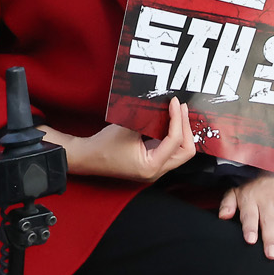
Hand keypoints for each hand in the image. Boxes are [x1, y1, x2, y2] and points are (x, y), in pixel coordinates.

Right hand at [38, 97, 195, 182]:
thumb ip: (149, 118)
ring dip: (182, 131)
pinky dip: (175, 135)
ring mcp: (155, 169)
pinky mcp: (152, 163)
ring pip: (181, 151)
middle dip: (186, 127)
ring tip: (179, 112)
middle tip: (181, 107)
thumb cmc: (103, 145)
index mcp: (151, 166)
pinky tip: (172, 121)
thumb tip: (166, 104)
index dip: (178, 119)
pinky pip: (172, 150)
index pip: (175, 141)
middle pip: (186, 151)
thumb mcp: (128, 127)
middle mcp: (156, 172)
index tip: (175, 102)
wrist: (87, 157)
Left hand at [219, 171, 273, 258]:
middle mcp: (265, 197)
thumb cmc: (250, 189)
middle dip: (270, 238)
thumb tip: (223, 216)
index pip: (249, 215)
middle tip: (271, 255)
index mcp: (249, 199)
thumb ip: (227, 204)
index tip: (251, 240)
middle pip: (268, 220)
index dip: (250, 227)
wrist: (269, 167)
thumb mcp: (235, 193)